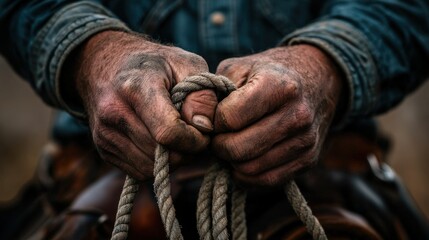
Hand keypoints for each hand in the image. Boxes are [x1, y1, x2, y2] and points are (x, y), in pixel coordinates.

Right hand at [69, 31, 217, 179]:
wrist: (107, 64)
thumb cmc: (155, 64)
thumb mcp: (186, 64)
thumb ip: (201, 94)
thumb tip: (204, 128)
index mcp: (135, 87)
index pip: (169, 133)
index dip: (195, 140)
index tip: (205, 132)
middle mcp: (114, 112)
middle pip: (161, 154)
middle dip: (187, 151)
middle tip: (195, 135)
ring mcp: (104, 133)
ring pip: (151, 169)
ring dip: (173, 160)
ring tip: (179, 137)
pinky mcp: (103, 149)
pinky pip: (139, 172)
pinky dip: (157, 164)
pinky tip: (162, 142)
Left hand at [213, 45, 343, 185]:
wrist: (316, 80)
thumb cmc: (269, 74)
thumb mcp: (240, 68)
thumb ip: (216, 91)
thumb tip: (201, 125)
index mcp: (278, 86)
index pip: (229, 119)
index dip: (213, 121)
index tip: (214, 117)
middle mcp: (297, 114)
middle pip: (238, 149)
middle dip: (218, 147)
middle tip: (217, 137)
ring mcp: (306, 140)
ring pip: (251, 169)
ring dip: (231, 163)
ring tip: (230, 146)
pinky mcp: (309, 160)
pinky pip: (268, 181)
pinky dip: (248, 176)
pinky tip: (243, 160)